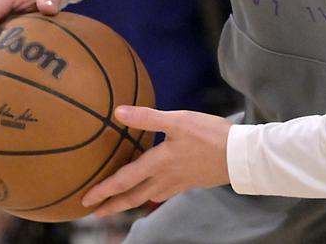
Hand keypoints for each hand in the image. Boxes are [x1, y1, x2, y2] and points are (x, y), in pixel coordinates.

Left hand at [81, 106, 231, 216]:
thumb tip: (118, 112)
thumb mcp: (177, 120)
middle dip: (113, 205)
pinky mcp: (191, 182)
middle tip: (96, 213)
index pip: (124, 180)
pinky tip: (154, 193)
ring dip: (131, 202)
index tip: (86, 200)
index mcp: (158, 162)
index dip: (104, 190)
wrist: (239, 155)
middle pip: (134, 196)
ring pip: (148, 197)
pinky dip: (152, 197)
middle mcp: (165, 177)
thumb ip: (147, 117)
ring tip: (120, 205)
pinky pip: (164, 194)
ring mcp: (179, 182)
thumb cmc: (208, 135)